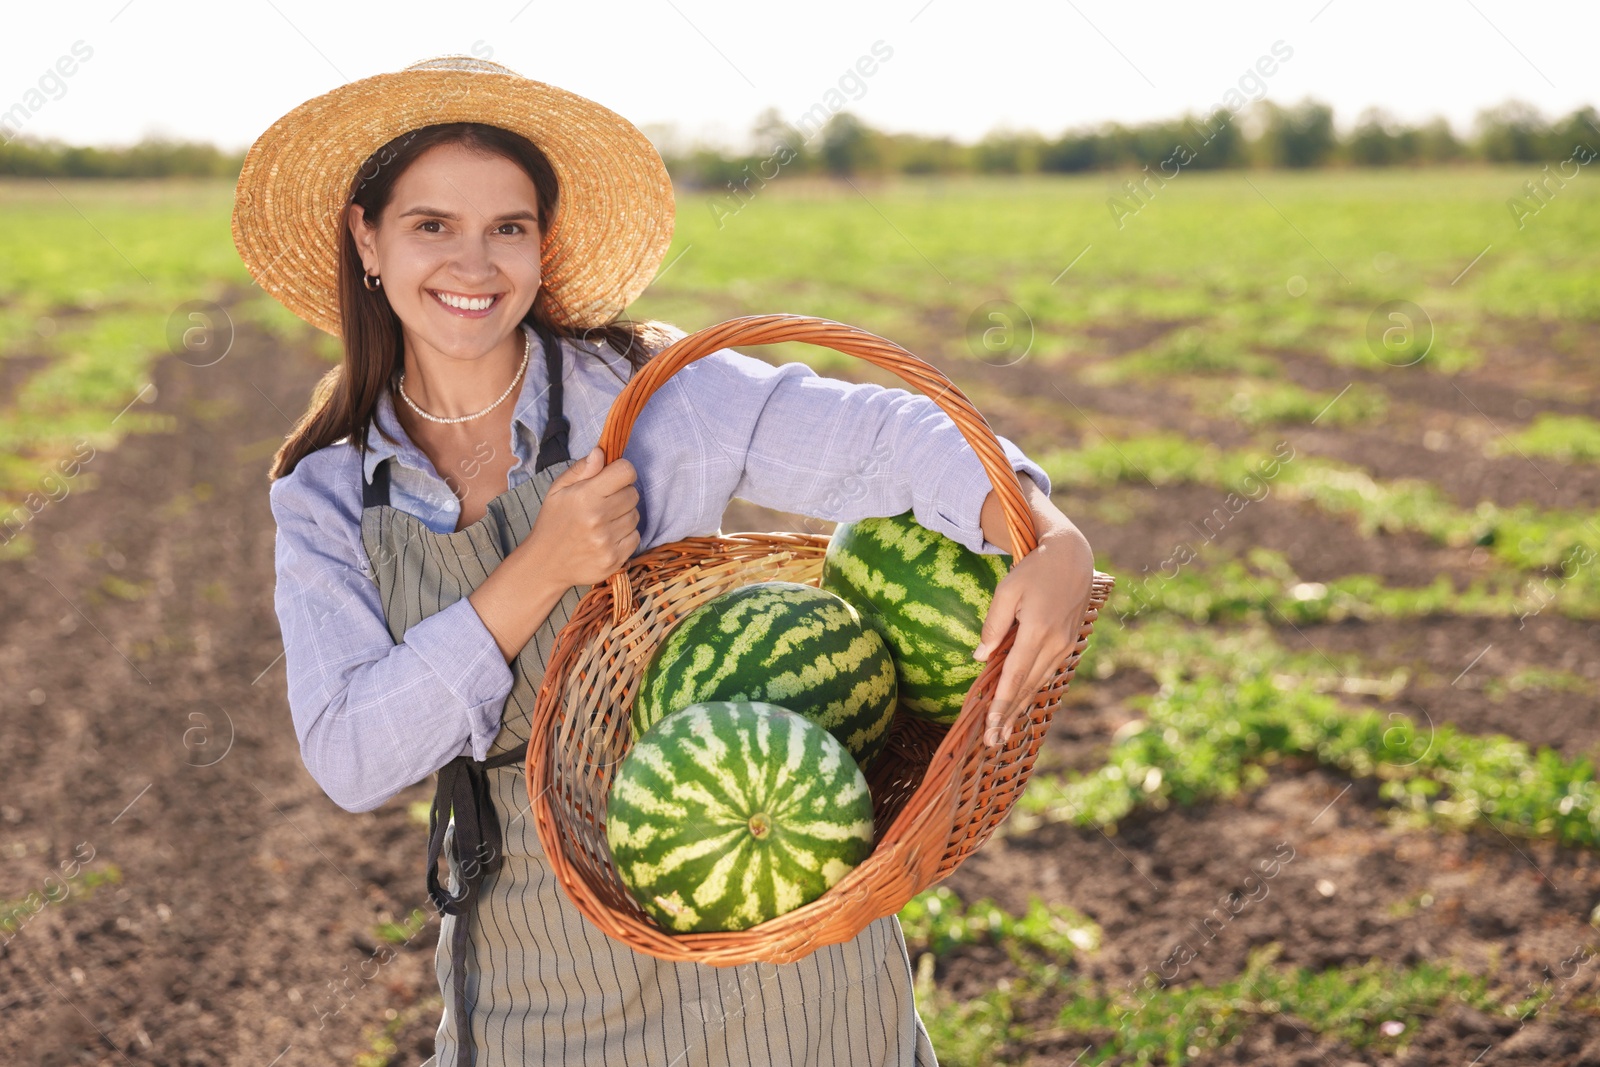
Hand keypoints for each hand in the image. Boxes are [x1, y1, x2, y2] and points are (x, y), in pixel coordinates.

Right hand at [525, 446, 641, 587]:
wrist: (546, 564)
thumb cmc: (553, 522)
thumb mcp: (558, 490)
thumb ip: (581, 469)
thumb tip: (601, 452)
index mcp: (585, 496)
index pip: (626, 471)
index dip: (622, 472)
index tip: (613, 478)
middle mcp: (598, 518)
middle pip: (634, 493)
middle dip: (622, 494)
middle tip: (604, 503)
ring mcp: (607, 541)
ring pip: (636, 516)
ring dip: (624, 516)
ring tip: (603, 522)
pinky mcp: (614, 559)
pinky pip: (636, 537)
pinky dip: (625, 536)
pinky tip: (607, 537)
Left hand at [972, 525, 1094, 746]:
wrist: (1073, 557)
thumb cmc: (1034, 570)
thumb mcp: (1006, 590)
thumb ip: (993, 626)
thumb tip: (981, 658)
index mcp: (1037, 631)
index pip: (1014, 676)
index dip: (1001, 704)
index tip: (991, 727)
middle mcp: (1055, 643)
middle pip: (1027, 687)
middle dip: (1009, 716)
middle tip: (993, 742)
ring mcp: (1065, 645)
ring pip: (1038, 683)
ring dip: (1020, 707)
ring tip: (1004, 731)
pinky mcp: (1069, 643)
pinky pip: (1047, 672)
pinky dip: (1032, 690)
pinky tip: (1021, 703)